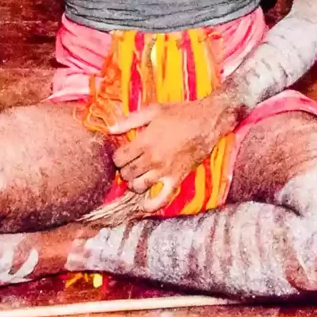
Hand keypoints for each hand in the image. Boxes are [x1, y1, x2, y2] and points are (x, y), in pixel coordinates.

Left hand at [108, 96, 237, 199]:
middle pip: (126, 173)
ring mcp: (164, 171)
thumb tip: (110, 129)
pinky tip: (144, 205)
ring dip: (134, 182)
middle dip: (124, 169)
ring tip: (138, 175)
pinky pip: (161, 198)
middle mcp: (152, 159)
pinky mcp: (176, 179)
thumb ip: (130, 121)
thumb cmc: (180, 114)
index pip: (119, 159)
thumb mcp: (153, 111)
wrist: (206, 123)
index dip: (117, 157)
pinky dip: (151, 205)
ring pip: (138, 186)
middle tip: (130, 163)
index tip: (122, 154)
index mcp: (144, 142)